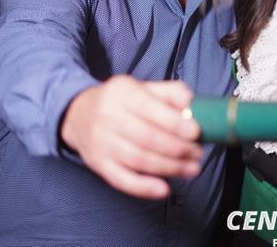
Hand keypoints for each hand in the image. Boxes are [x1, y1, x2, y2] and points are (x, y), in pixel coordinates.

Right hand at [60, 74, 202, 199]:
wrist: (79, 114)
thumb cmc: (121, 101)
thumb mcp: (142, 87)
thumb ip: (170, 92)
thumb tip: (192, 103)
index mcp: (121, 93)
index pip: (149, 108)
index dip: (174, 123)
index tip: (196, 132)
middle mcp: (107, 117)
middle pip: (146, 137)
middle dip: (177, 148)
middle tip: (197, 153)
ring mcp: (101, 143)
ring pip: (138, 159)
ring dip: (169, 168)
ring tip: (191, 168)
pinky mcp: (98, 164)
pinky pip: (121, 180)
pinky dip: (144, 187)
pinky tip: (164, 189)